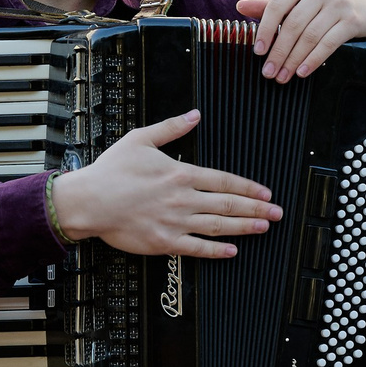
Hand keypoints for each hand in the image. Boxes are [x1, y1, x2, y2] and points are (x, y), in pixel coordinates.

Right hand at [50, 111, 282, 258]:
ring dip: (245, 227)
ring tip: (264, 227)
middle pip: (229, 204)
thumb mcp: (140, 139)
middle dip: (257, 208)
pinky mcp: (164, 242)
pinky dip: (217, 250)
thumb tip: (194, 115)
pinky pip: (197, 248)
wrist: (88, 201)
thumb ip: (171, 128)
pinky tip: (233, 251)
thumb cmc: (111, 171)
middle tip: (277, 212)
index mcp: (181, 173)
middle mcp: (183, 198)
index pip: (225, 181)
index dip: (249, 187)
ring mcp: (176, 222)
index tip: (266, 192)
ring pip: (219, 226)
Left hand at [235, 0, 365, 82]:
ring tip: (283, 77)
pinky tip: (302, 72)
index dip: (264, 30)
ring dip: (293, 60)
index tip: (257, 52)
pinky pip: (328, 44)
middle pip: (292, 24)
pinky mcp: (353, 20)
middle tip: (268, 72)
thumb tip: (239, 7)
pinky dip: (313, 60)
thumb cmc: (331, 3)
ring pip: (309, 36)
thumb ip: (274, 5)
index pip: (277, 5)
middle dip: (278, 52)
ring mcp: (339, 2)